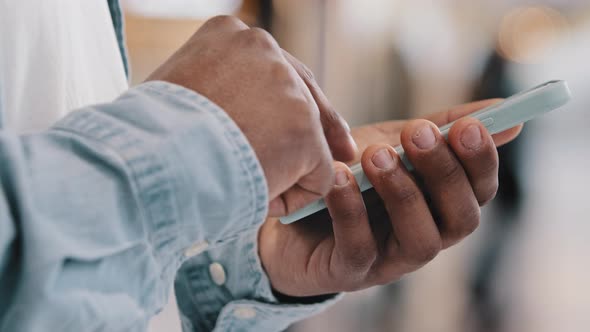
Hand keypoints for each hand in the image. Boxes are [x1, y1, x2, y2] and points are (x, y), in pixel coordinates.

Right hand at [147, 16, 355, 215]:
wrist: (148, 160)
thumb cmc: (147, 138)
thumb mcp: (178, 94)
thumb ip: (215, 93)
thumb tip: (234, 117)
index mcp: (230, 35)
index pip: (274, 68)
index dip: (291, 99)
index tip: (305, 118)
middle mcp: (263, 48)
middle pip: (305, 92)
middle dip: (323, 125)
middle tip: (343, 148)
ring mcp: (287, 88)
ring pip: (308, 138)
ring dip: (289, 168)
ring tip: (250, 188)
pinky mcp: (304, 131)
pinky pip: (317, 175)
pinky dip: (294, 195)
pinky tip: (261, 201)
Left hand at [259, 100, 522, 295]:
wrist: (288, 209)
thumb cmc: (348, 175)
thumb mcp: (390, 142)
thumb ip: (439, 128)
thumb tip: (503, 111)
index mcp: (439, 206)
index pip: (479, 190)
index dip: (482, 161)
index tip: (470, 126)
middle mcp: (424, 236)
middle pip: (461, 219)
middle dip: (444, 174)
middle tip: (418, 133)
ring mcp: (388, 260)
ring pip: (420, 240)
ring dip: (404, 193)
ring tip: (377, 155)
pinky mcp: (348, 271)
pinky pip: (359, 247)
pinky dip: (351, 210)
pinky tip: (338, 177)